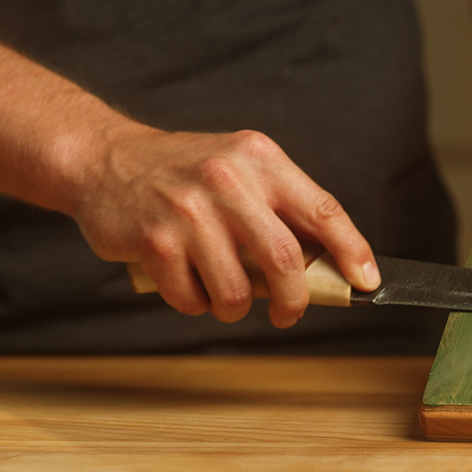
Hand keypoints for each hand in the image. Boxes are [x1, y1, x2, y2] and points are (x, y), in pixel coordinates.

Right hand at [69, 126, 380, 328]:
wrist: (104, 158)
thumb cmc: (179, 170)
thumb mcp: (236, 166)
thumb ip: (278, 205)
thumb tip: (328, 263)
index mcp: (258, 158)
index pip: (322, 209)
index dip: (353, 251)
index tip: (368, 282)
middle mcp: (226, 180)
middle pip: (285, 259)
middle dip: (294, 299)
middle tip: (288, 312)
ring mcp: (188, 211)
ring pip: (235, 292)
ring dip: (233, 308)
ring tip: (220, 293)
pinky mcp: (155, 242)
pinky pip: (192, 299)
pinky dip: (194, 303)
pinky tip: (183, 279)